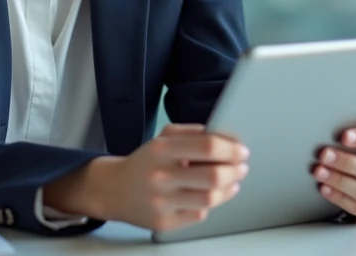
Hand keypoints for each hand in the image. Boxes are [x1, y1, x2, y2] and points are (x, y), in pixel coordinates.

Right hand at [50, 124, 248, 231]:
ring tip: (232, 181)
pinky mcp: (164, 222)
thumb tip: (227, 137)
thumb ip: (193, 133)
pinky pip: (199, 214)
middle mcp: (161, 176)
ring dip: (228, 188)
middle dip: (235, 170)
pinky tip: (212, 194)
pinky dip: (211, 203)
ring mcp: (162, 202)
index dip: (231, 149)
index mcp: (162, 150)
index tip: (242, 150)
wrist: (114, 189)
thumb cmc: (145, 162)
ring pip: (210, 198)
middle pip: (213, 176)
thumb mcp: (163, 137)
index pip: (207, 146)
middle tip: (242, 167)